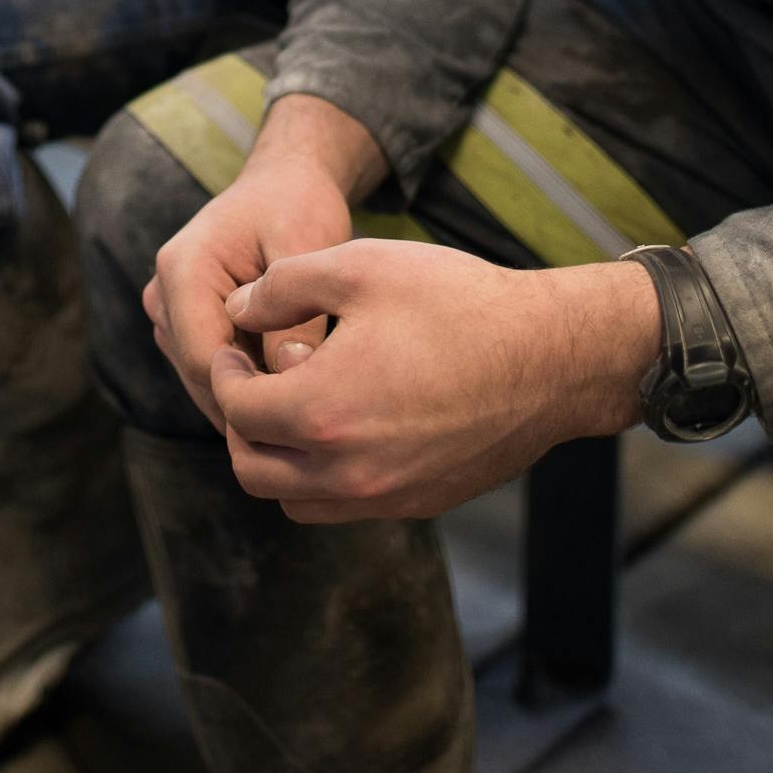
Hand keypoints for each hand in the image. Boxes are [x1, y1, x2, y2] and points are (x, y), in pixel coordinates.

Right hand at [144, 100, 382, 428]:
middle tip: (315, 422)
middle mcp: (162, 294)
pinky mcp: (184, 328)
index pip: (204, 359)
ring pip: (205, 382)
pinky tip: (293, 390)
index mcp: (182, 269)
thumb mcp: (307, 248)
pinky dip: (249, 385)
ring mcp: (168, 314)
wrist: (284, 184)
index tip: (309, 410)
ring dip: (251, 396)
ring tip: (309, 404)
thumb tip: (292, 376)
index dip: (253, 394)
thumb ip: (298, 315)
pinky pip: (212, 373)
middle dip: (253, 402)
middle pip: (201, 377)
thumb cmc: (297, 206)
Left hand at [207, 243, 651, 521]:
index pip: (235, 409)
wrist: (549, 358)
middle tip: (250, 380)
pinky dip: (319, 477)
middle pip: (251, 467)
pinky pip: (341, 506)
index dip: (223, 374)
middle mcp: (346, 469)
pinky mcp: (416, 502)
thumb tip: (237, 309)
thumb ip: (282, 286)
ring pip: (292, 498)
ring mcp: (384, 494)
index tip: (233, 348)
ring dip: (275, 458)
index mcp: (321, 410)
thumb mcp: (360, 267)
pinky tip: (340, 426)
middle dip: (238, 422)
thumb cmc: (458, 303)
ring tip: (291, 405)